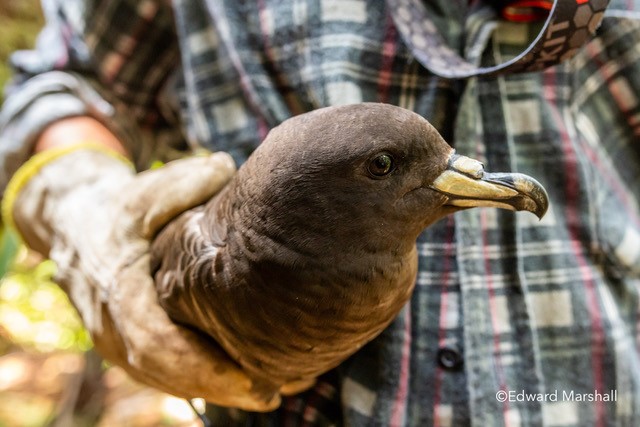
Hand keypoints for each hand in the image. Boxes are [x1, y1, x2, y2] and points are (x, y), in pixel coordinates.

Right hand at [5, 145, 280, 410]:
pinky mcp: (126, 341)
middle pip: (165, 371)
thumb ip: (187, 181)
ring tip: (267, 395)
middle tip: (273, 394)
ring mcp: (115, 338)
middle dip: (219, 387)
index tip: (249, 376)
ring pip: (163, 378)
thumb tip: (229, 168)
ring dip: (213, 391)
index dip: (201, 364)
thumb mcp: (147, 189)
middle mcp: (112, 323)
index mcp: (118, 288)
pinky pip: (160, 372)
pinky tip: (237, 385)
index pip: (156, 341)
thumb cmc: (119, 206)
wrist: (75, 225)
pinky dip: (198, 383)